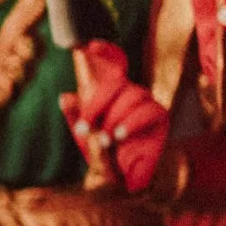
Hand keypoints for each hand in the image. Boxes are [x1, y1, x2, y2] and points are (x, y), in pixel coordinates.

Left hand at [61, 42, 169, 192]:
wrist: (126, 180)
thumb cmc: (104, 155)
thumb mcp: (84, 137)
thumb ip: (74, 118)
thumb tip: (65, 96)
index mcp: (111, 94)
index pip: (113, 65)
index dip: (105, 52)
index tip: (90, 45)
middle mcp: (129, 94)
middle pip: (118, 82)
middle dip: (97, 103)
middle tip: (85, 126)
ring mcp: (146, 103)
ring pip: (133, 94)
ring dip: (115, 117)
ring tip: (106, 138)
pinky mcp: (160, 117)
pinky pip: (149, 110)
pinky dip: (131, 122)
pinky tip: (119, 135)